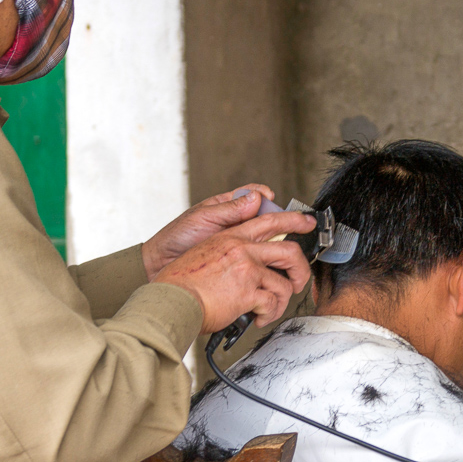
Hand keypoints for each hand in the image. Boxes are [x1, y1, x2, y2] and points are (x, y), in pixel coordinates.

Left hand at [142, 185, 280, 278]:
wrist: (161, 265)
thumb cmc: (176, 238)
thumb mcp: (201, 218)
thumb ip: (229, 209)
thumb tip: (256, 197)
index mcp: (227, 207)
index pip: (253, 195)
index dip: (267, 197)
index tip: (274, 200)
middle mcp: (236, 224)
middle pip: (267, 219)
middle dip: (285, 220)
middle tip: (300, 223)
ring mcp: (237, 243)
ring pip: (265, 240)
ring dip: (279, 244)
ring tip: (290, 245)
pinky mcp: (237, 262)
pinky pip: (257, 260)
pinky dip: (267, 262)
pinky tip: (273, 264)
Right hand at [153, 210, 314, 332]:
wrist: (171, 299)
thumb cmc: (180, 283)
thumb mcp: (204, 253)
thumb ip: (228, 251)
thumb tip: (245, 262)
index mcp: (230, 237)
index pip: (270, 221)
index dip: (294, 221)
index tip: (306, 224)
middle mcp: (242, 249)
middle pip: (290, 251)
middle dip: (301, 269)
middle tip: (298, 280)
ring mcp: (246, 269)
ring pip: (284, 283)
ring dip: (281, 301)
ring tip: (270, 310)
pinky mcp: (248, 291)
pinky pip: (271, 304)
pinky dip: (268, 315)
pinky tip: (257, 319)